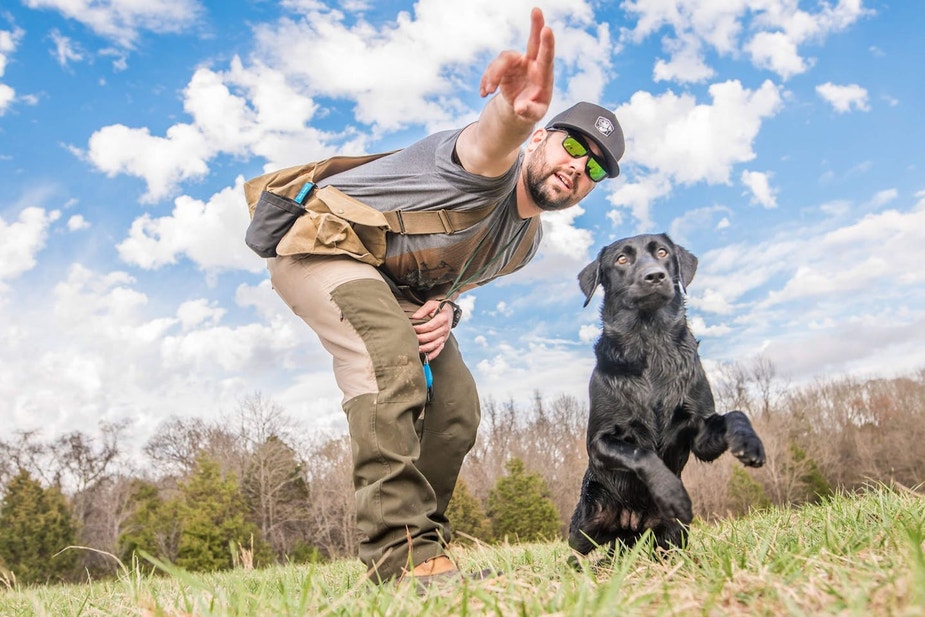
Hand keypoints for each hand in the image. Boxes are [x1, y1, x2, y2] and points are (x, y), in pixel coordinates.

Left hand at [411, 300, 453, 358]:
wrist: (449, 311)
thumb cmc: (439, 307)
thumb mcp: (432, 304)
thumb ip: (423, 310)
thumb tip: (414, 317)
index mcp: (443, 319)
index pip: (430, 326)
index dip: (420, 329)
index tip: (412, 329)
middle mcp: (445, 329)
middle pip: (431, 336)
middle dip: (420, 338)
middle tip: (410, 339)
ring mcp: (445, 336)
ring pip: (435, 344)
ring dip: (425, 348)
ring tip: (416, 349)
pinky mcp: (444, 341)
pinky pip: (439, 349)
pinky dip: (433, 355)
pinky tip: (427, 358)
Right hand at [479, 7, 554, 123]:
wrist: (520, 108)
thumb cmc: (532, 109)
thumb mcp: (533, 115)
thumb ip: (528, 111)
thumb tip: (520, 107)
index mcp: (544, 75)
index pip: (546, 56)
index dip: (547, 43)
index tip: (547, 29)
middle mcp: (532, 64)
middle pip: (533, 41)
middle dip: (535, 25)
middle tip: (537, 10)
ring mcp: (518, 63)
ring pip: (503, 60)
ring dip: (493, 74)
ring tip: (488, 91)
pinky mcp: (504, 67)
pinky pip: (492, 68)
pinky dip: (486, 80)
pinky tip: (483, 93)